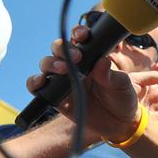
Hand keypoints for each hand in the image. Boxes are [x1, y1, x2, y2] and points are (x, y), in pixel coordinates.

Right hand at [28, 26, 157, 141]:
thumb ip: (111, 75)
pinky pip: (37, 87)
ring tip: (63, 69)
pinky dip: (35, 82)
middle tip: (78, 57)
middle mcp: (74, 65)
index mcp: (91, 57)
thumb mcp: (123, 85)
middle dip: (64, 48)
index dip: (78, 33)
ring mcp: (63, 80)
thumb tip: (102, 61)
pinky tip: (42, 82)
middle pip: (59, 48)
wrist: (121, 124)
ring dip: (51, 63)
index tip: (83, 36)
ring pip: (47, 63)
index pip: (79, 38)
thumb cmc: (123, 98)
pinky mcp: (55, 97)